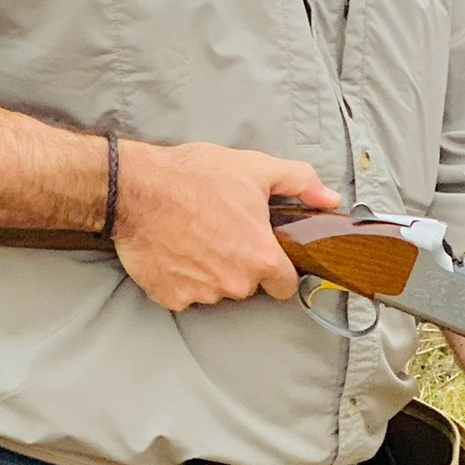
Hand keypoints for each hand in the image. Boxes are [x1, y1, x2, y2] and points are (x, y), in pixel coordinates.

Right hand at [111, 140, 339, 311]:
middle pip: (248, 286)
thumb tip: (330, 200)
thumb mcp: (253, 168)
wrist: (134, 187)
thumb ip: (299, 183)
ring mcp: (201, 293)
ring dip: (208, 271)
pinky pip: (183, 294)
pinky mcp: (170, 296)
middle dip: (238, 264)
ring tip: (192, 236)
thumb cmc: (193, 176)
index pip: (285, 285)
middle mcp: (235, 283)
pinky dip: (179, 277)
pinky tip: (172, 249)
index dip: (277, 267)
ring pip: (215, 290)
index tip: (261, 251)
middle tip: (219, 231)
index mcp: (261, 257)